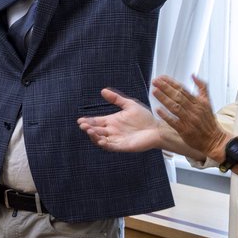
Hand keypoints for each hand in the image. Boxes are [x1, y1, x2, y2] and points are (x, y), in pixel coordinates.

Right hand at [78, 88, 194, 156]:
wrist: (157, 128)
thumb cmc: (145, 117)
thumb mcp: (129, 105)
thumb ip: (116, 99)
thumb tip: (103, 90)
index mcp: (112, 121)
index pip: (97, 121)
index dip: (88, 121)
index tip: (80, 120)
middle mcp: (112, 131)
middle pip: (96, 130)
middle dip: (88, 128)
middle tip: (83, 125)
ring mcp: (116, 139)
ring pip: (101, 139)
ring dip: (94, 136)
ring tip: (89, 131)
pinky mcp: (122, 146)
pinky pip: (111, 146)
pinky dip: (104, 144)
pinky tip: (100, 140)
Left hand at [151, 75, 227, 160]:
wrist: (214, 140)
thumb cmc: (209, 122)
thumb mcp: (208, 102)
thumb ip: (202, 87)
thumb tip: (194, 75)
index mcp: (199, 102)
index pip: (183, 89)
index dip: (171, 82)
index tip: (162, 78)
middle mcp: (194, 110)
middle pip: (178, 96)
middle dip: (165, 88)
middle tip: (155, 82)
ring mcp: (189, 120)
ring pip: (175, 107)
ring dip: (164, 98)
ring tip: (155, 91)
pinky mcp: (185, 131)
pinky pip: (174, 122)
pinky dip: (166, 116)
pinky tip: (158, 110)